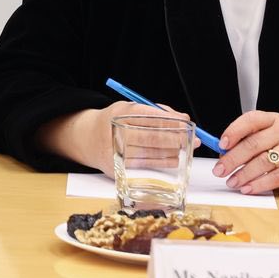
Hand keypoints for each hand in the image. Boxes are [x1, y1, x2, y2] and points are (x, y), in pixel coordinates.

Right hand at [35, 101, 187, 172]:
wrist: (87, 139)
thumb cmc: (115, 122)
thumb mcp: (128, 109)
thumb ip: (154, 111)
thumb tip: (182, 118)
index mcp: (118, 113)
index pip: (147, 115)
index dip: (170, 119)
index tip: (185, 121)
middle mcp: (115, 133)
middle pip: (150, 136)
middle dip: (174, 137)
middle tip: (191, 138)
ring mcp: (115, 152)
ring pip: (150, 152)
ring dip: (172, 150)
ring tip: (186, 147)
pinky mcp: (117, 168)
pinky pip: (145, 166)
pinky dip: (163, 162)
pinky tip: (174, 158)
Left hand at [213, 110, 278, 191]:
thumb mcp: (276, 130)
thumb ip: (254, 137)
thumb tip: (225, 152)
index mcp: (275, 120)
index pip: (251, 120)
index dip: (233, 131)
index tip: (221, 144)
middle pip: (253, 145)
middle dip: (232, 159)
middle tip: (219, 169)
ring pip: (263, 163)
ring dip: (243, 174)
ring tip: (231, 182)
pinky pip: (276, 178)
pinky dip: (259, 184)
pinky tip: (248, 188)